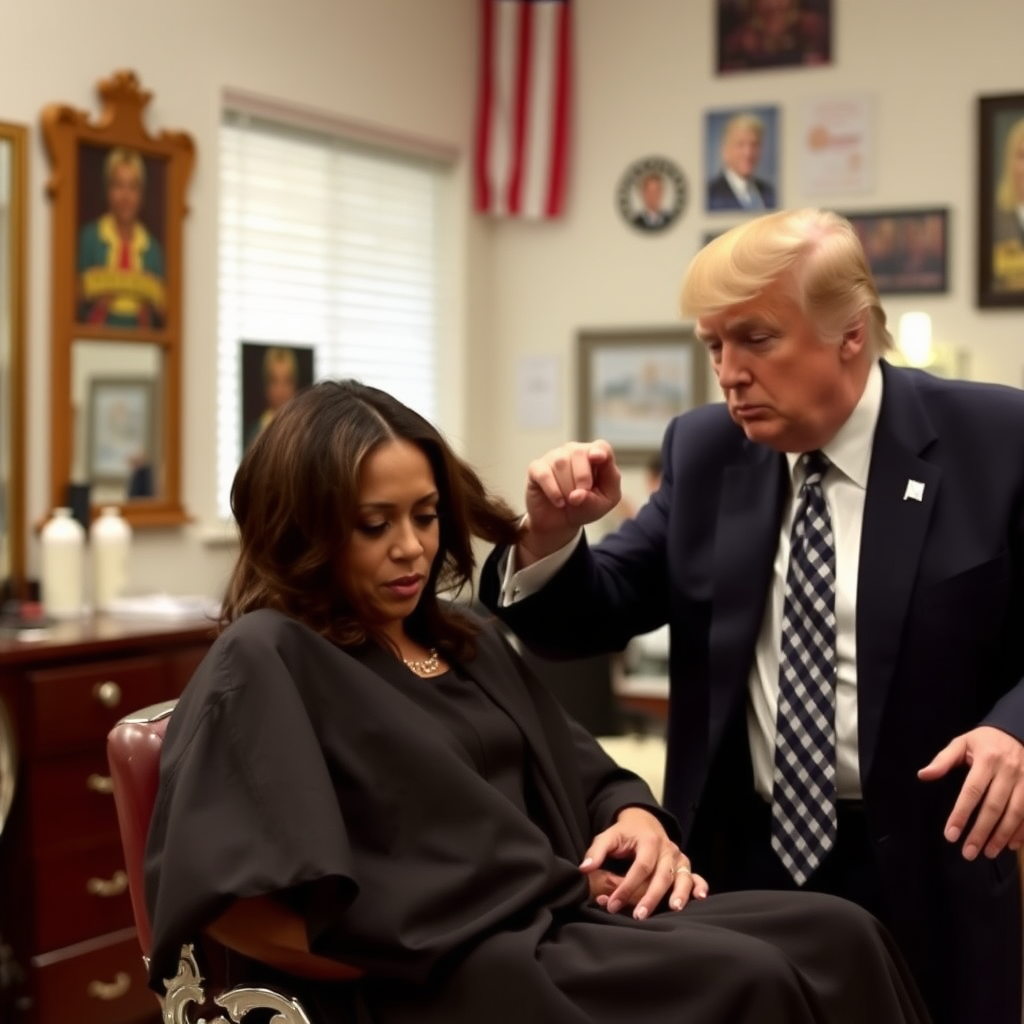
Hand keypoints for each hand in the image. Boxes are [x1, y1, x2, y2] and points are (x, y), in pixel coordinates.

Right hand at [519, 441, 622, 563]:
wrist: (559, 522)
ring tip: (569, 501)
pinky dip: (553, 491)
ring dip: (567, 488)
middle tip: (580, 497)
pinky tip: (558, 502)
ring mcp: (554, 457)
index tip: (597, 457)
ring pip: (561, 463)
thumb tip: (577, 494)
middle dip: (582, 478)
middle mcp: (574, 451)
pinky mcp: (536, 468)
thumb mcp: (600, 506)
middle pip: (579, 452)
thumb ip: (596, 498)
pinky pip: (544, 475)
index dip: (599, 451)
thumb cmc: (584, 507)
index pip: (601, 447)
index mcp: (594, 456)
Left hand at [579, 807, 707, 920]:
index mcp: (649, 841)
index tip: (613, 904)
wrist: (644, 821)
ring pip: (681, 876)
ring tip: (673, 908)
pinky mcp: (684, 865)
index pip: (640, 867)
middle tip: (638, 916)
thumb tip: (585, 869)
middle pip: (662, 875)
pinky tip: (700, 897)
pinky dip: (700, 885)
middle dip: (650, 897)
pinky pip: (696, 875)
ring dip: (679, 893)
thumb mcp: (608, 836)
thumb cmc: (625, 833)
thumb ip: (596, 852)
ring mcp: (678, 857)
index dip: (626, 887)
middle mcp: (667, 848)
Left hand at [918, 725, 1023, 859]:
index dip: (961, 814)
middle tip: (968, 852)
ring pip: (1015, 814)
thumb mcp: (961, 743)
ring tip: (987, 853)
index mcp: (987, 759)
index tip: (951, 835)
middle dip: (980, 832)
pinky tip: (1009, 845)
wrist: (1018, 731)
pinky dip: (1021, 832)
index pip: (972, 791)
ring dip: (1001, 836)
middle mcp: (1009, 771)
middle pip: (993, 807)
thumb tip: (923, 775)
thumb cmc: (985, 741)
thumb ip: (943, 760)